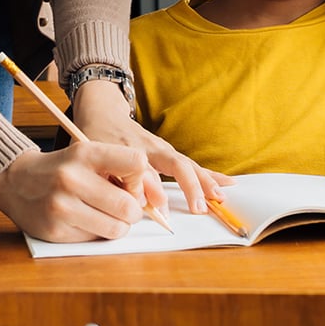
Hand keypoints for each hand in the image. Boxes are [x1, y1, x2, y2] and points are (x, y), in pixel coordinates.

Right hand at [0, 144, 152, 241]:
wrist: (16, 180)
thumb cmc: (61, 168)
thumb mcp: (84, 154)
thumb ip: (115, 168)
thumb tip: (150, 197)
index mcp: (84, 152)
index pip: (136, 163)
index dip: (140, 179)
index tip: (130, 184)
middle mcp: (72, 178)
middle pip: (129, 205)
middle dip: (133, 211)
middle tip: (124, 207)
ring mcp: (62, 206)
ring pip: (116, 228)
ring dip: (118, 226)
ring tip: (106, 215)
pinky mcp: (55, 230)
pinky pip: (95, 239)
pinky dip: (96, 233)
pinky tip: (84, 220)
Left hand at [72, 78, 232, 214]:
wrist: (103, 113)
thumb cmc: (99, 139)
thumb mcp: (102, 158)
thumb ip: (124, 178)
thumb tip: (150, 201)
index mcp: (135, 149)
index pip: (150, 173)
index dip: (156, 193)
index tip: (162, 212)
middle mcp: (154, 147)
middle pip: (178, 164)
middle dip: (192, 185)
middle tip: (203, 205)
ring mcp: (163, 148)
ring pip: (188, 164)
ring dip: (206, 180)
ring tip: (221, 196)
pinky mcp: (169, 151)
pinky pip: (191, 164)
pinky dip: (208, 174)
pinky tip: (225, 182)